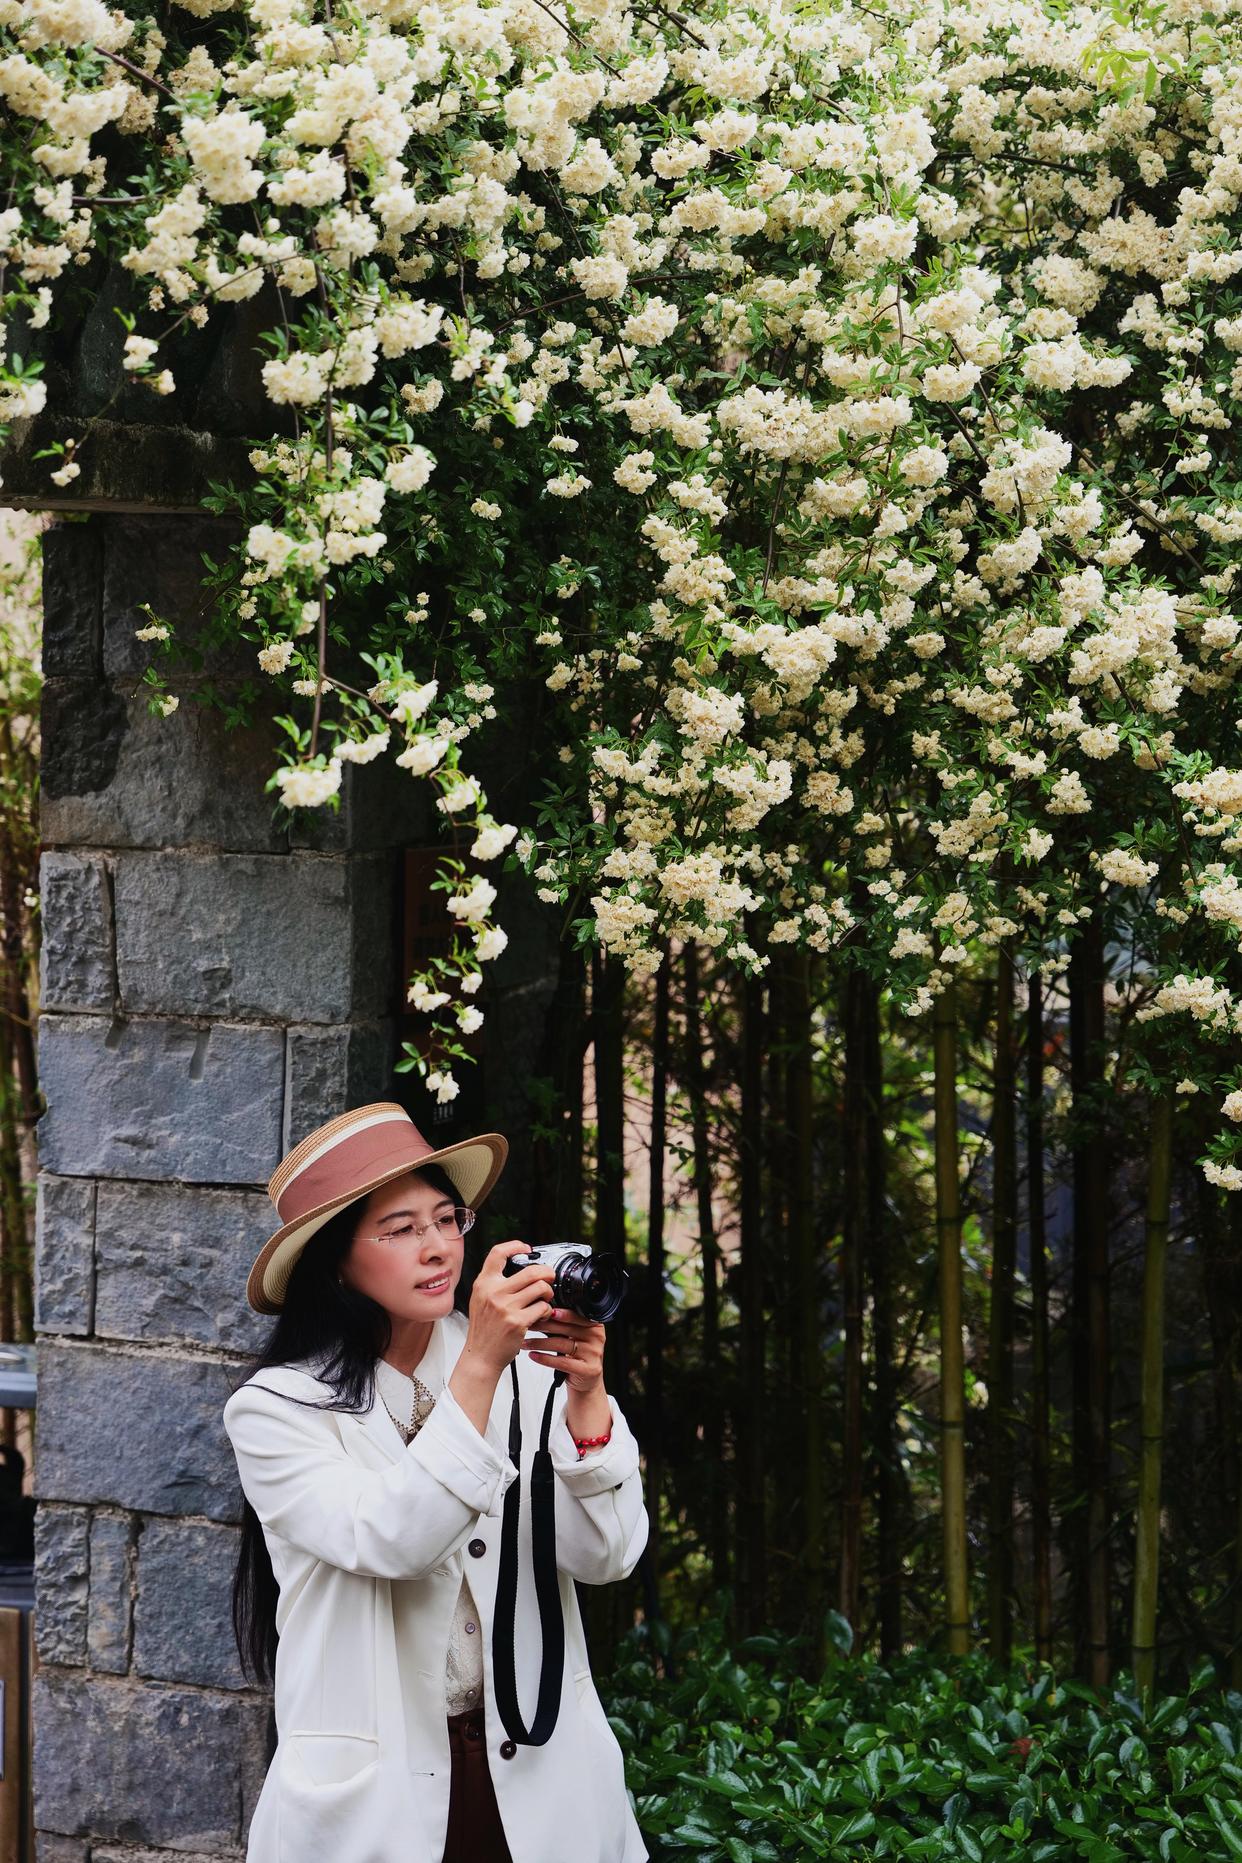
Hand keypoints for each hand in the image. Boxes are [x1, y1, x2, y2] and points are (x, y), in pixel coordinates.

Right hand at [465, 1241, 555, 1373]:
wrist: (481, 1356)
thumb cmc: (483, 1330)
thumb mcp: (480, 1300)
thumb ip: (495, 1284)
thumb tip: (519, 1268)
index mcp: (483, 1284)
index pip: (497, 1253)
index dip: (515, 1246)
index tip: (526, 1248)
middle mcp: (493, 1293)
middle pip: (531, 1271)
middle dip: (547, 1273)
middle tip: (550, 1277)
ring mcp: (506, 1307)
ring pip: (541, 1288)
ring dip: (548, 1293)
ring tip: (544, 1299)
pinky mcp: (518, 1322)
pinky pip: (543, 1307)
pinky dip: (547, 1311)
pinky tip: (541, 1315)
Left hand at [521, 1307, 605, 1392]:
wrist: (587, 1381)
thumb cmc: (577, 1356)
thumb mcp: (574, 1336)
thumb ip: (565, 1324)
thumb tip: (541, 1309)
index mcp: (594, 1325)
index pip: (576, 1315)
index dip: (559, 1313)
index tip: (543, 1310)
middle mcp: (596, 1337)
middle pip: (566, 1329)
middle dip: (544, 1326)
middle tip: (528, 1325)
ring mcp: (593, 1354)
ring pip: (561, 1344)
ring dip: (539, 1343)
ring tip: (526, 1343)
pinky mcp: (587, 1370)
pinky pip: (562, 1362)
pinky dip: (545, 1359)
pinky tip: (533, 1356)